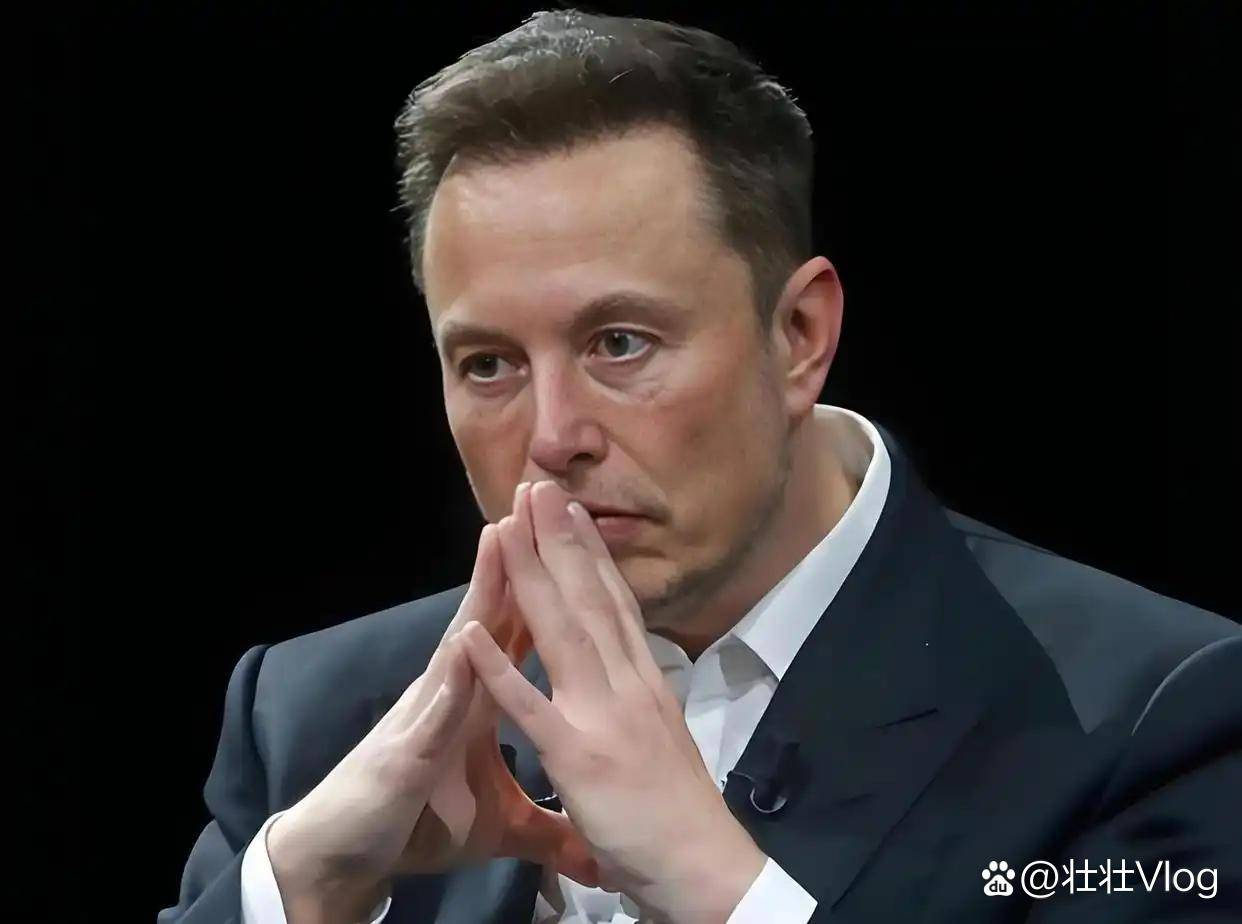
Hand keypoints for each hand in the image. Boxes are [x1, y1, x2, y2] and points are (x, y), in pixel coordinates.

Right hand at [268, 513, 597, 921]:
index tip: (582, 538)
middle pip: (497, 615)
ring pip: (461, 643)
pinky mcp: (406, 755)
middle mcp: (456, 693)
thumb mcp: (501, 825)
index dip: (555, 585)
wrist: (351, 857)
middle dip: (523, 558)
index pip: (525, 631)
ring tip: (500, 536)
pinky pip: (432, 713)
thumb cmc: (421, 824)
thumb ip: (549, 824)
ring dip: (482, 593)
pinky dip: (450, 680)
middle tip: (543, 498)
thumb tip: (592, 844)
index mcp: (483, 699)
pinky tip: (464, 647)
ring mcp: (428, 716)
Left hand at [458, 480, 766, 923]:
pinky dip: (497, 667)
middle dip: (560, 539)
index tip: (571, 512)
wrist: (706, 869)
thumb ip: (641, 702)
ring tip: (508, 524)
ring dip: (532, 573)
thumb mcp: (663, 739)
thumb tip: (632, 673)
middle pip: (589, 599)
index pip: (615, 604)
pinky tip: (470, 632)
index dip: (591, 554)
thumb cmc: (682, 814)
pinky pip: (528, 707)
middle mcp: (628, 683)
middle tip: (537, 488)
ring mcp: (603, 715)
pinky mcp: (578, 756)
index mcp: (646, 681)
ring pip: (562, 630)